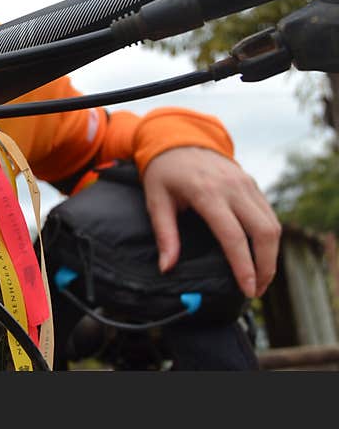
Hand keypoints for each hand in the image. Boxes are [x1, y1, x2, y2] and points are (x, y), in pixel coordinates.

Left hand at [141, 146, 281, 298]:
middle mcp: (233, 187)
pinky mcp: (252, 184)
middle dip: (266, 266)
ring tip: (260, 278)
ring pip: (272, 224)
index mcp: (207, 192)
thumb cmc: (163, 171)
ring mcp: (246, 184)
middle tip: (257, 290)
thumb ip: (165, 234)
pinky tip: (260, 254)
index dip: (243, 266)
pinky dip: (269, 238)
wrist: (177, 138)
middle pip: (264, 232)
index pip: (233, 236)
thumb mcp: (156, 200)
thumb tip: (167, 267)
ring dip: (271, 255)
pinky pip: (269, 214)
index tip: (247, 289)